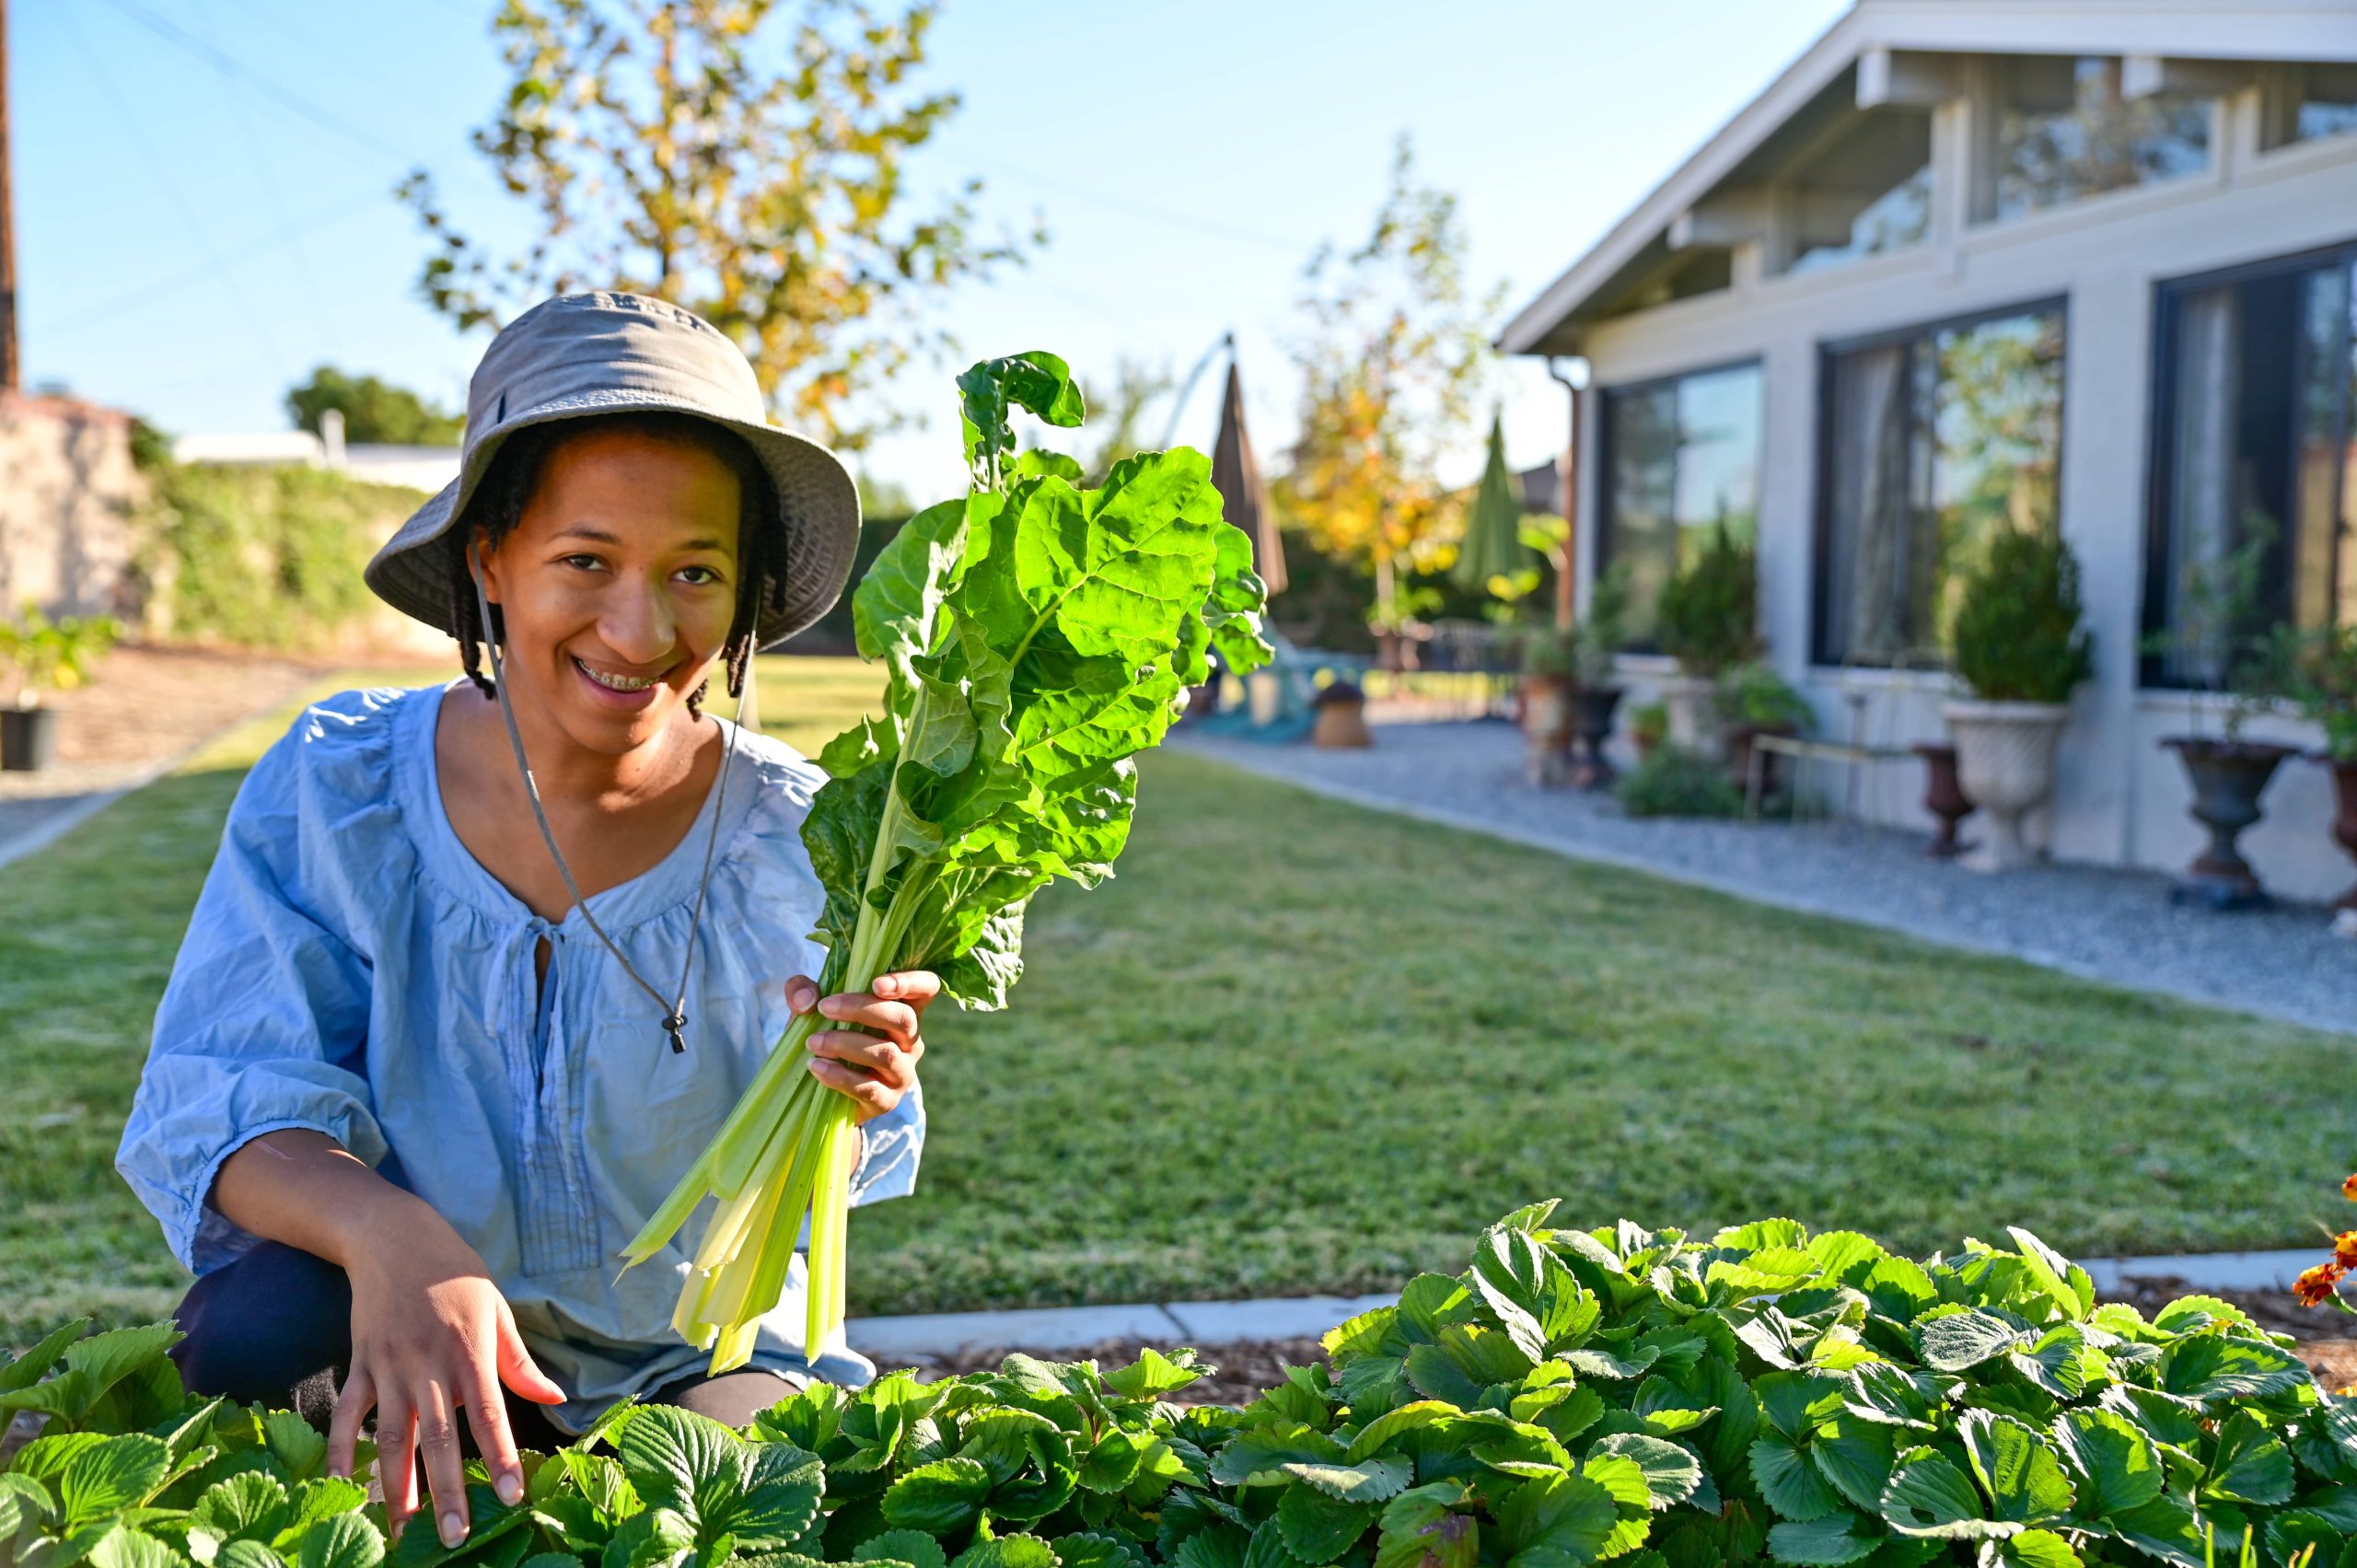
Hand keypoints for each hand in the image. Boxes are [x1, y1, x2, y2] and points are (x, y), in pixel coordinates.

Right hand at [326, 1203, 566, 1547]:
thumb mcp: (497, 1308)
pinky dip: (341, 1451)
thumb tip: (555, 1399)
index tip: (511, 1497)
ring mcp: (390, 1367)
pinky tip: (342, 1487)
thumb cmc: (456, 1274)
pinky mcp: (360, 1365)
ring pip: (391, 1436)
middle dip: (447, 1491)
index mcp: (470, 1351)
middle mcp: (429, 1364)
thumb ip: (519, 1362)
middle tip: (455, 1538)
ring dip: (397, 1485)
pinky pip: (349, 1414)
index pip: (489, 1414)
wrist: (394, 1237)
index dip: (500, 1458)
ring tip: (402, 1530)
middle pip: (439, 1437)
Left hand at [787, 969, 935, 1124]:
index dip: (911, 982)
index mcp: (902, 1010)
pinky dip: (839, 1075)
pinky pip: (868, 1088)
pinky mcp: (887, 1101)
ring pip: (886, 1054)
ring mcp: (902, 1073)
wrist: (815, 1091)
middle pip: (904, 1018)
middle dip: (862, 1009)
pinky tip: (816, 1066)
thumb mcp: (810, 1009)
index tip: (876, 983)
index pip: (926, 988)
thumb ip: (803, 991)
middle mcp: (910, 1041)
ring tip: (813, 1042)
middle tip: (825, 1007)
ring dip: (845, 1044)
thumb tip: (807, 1000)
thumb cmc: (824, 1036)